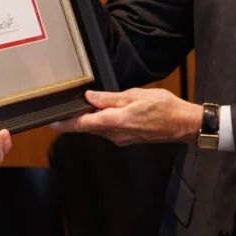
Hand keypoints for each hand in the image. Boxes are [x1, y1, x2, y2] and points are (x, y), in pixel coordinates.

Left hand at [51, 88, 200, 145]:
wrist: (184, 125)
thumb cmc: (164, 108)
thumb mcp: (135, 96)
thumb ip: (110, 98)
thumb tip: (90, 98)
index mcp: (115, 122)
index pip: (82, 125)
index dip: (65, 124)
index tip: (51, 122)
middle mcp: (115, 134)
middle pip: (88, 128)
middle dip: (75, 120)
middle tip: (63, 111)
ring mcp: (122, 139)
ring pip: (98, 130)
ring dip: (89, 120)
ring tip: (83, 107)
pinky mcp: (128, 138)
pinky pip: (108, 130)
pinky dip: (101, 122)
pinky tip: (103, 112)